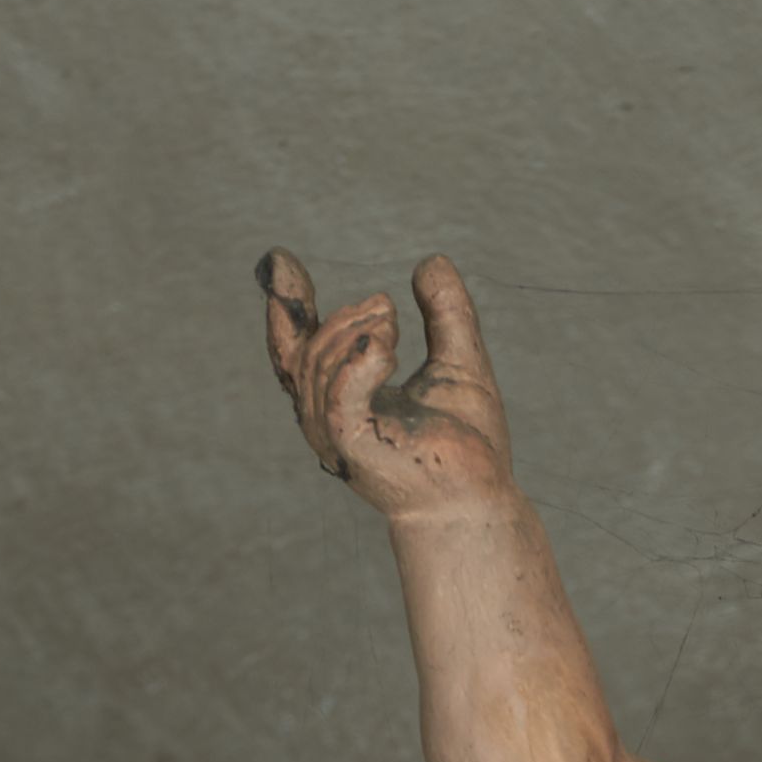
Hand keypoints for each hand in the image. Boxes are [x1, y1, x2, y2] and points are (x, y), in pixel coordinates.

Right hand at [259, 248, 513, 521]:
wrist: (480, 500)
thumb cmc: (468, 444)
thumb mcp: (459, 360)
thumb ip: (446, 312)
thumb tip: (431, 262)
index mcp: (343, 399)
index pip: (295, 349)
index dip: (284, 305)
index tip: (281, 261)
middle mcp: (330, 419)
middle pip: (305, 354)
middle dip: (342, 318)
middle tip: (386, 304)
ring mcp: (338, 437)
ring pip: (319, 368)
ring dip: (354, 333)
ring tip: (392, 322)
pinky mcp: (355, 450)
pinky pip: (340, 398)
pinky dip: (358, 362)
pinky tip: (385, 345)